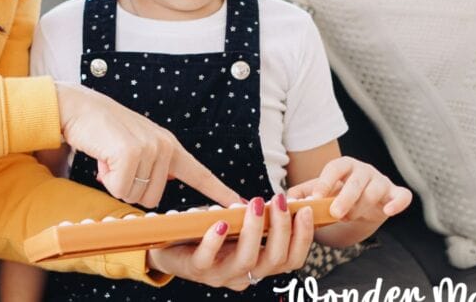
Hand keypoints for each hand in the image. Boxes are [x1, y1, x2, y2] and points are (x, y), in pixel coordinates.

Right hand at [55, 83, 240, 208]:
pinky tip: (103, 157)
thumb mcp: (137, 146)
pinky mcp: (131, 153)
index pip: (200, 173)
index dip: (220, 192)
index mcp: (169, 146)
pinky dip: (106, 179)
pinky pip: (120, 189)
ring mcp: (150, 149)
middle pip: (153, 199)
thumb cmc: (103, 130)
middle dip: (130, 188)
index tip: (240, 204)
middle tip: (117, 164)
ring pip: (135, 196)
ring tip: (110, 157)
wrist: (79, 107)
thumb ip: (153, 166)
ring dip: (116, 183)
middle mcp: (165, 147)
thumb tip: (154, 191)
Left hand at [147, 196, 314, 290]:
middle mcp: (244, 275)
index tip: (307, 210)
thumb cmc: (208, 232)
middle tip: (279, 201)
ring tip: (255, 204)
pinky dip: (215, 240)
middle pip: (275, 260)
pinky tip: (220, 223)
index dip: (303, 238)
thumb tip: (274, 202)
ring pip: (247, 260)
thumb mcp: (236, 225)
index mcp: (259, 266)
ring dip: (254, 229)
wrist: (168, 246)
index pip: (291, 260)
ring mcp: (220, 275)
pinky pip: (208, 258)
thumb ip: (254, 218)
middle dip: (282, 228)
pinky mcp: (196, 269)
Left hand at [286, 156, 412, 221]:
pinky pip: (403, 195)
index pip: (335, 167)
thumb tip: (285, 199)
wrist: (360, 206)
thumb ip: (301, 194)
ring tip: (349, 217)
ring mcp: (381, 180)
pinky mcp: (396, 193)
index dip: (325, 182)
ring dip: (361, 207)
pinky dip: (398, 203)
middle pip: (356, 180)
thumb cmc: (336, 196)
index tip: (315, 198)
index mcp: (343, 165)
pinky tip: (388, 211)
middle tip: (335, 213)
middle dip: (346, 198)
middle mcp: (364, 170)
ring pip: (375, 190)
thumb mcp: (318, 193)